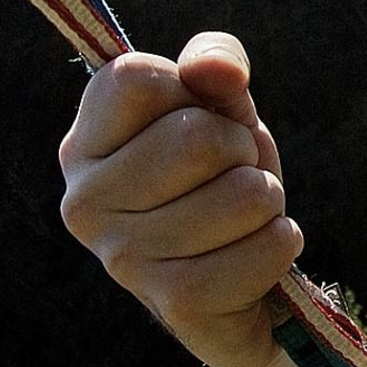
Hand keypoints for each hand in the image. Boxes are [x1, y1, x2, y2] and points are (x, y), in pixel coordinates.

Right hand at [59, 32, 301, 366]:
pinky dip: (282, 242)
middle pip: (197, 137)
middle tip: (231, 175)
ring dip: (267, 199)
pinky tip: (257, 252)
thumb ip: (216, 63)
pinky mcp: (175, 303)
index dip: (189, 90)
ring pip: (244, 195)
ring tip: (243, 216)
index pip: (135, 80)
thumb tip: (217, 69)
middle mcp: (84, 204)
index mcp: (83, 146)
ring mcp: (124, 259)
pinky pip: (264, 249)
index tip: (193, 119)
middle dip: (241, 150)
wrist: (240, 277)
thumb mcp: (219, 107)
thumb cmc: (219, 177)